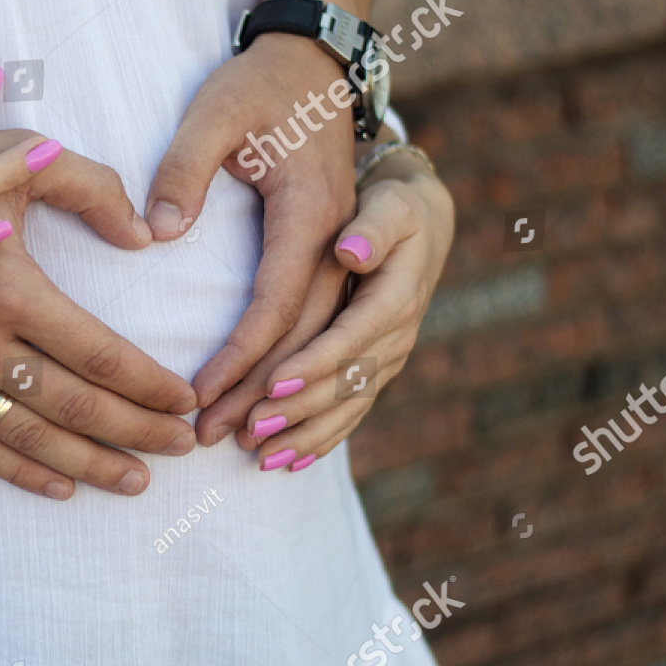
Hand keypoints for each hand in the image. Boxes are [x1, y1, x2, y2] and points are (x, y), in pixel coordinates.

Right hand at [0, 131, 196, 499]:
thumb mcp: (15, 157)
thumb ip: (90, 186)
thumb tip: (144, 237)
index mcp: (7, 289)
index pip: (99, 354)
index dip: (149, 385)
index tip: (185, 401)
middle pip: (75, 406)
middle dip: (137, 431)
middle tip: (182, 446)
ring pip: (29, 437)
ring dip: (89, 464)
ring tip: (136, 479)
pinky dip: (20, 471)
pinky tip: (61, 487)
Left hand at [145, 34, 357, 423]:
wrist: (316, 66)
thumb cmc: (259, 87)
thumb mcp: (215, 111)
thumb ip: (184, 167)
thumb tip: (158, 232)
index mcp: (313, 212)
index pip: (280, 302)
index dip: (242, 355)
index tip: (202, 394)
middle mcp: (344, 243)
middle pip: (311, 339)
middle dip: (263, 396)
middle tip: (209, 437)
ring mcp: (354, 257)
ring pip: (337, 349)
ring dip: (297, 404)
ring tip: (248, 449)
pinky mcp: (347, 266)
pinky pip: (340, 338)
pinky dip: (321, 388)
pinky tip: (286, 424)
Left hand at [203, 154, 453, 469]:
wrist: (421, 223)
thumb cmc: (391, 206)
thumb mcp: (388, 203)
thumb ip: (373, 226)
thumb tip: (351, 250)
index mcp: (395, 292)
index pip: (350, 336)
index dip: (313, 365)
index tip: (271, 386)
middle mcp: (397, 333)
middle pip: (343, 382)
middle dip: (294, 411)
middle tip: (244, 431)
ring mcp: (389, 356)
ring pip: (346, 406)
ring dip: (303, 434)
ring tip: (256, 457)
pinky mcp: (376, 368)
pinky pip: (350, 411)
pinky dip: (320, 439)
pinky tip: (285, 463)